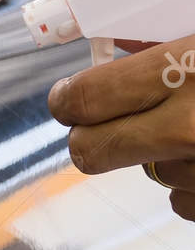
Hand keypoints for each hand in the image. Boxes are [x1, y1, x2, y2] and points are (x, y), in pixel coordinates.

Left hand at [48, 35, 194, 219]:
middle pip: (90, 151)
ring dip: (159, 156)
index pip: (83, 98)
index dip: (68, 100)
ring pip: (148, 175)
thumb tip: (121, 50)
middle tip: (109, 122)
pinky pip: (183, 200)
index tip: (69, 99)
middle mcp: (190, 126)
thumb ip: (165, 48)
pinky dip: (192, 181)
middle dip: (92, 136)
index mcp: (183, 70)